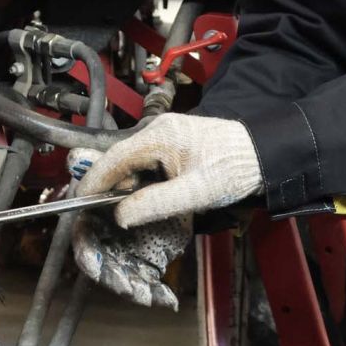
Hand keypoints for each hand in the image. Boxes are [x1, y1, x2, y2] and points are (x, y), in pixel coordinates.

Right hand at [89, 114, 263, 227]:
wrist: (265, 154)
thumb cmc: (235, 168)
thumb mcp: (195, 193)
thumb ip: (155, 204)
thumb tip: (120, 215)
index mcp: (159, 136)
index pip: (113, 158)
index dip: (94, 180)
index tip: (80, 200)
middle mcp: (158, 129)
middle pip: (119, 159)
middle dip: (111, 185)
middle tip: (107, 209)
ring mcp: (166, 133)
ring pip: (132, 160)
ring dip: (128, 183)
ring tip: (134, 204)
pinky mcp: (174, 141)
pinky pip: (146, 160)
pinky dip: (141, 178)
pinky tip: (151, 193)